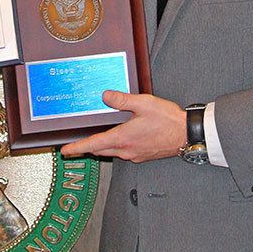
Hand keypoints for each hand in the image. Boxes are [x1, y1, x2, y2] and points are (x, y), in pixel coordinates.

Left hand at [60, 92, 185, 162]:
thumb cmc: (168, 121)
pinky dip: (117, 145)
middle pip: (100, 150)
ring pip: (112, 152)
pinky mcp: (143, 155)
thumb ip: (122, 99)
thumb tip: (106, 96)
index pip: (94, 145)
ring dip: (102, 146)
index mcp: (123, 138)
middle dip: (88, 147)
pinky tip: (121, 136)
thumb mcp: (143, 103)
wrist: (186, 134)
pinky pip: (124, 152)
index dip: (77, 148)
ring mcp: (135, 154)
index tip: (66, 151)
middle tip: (77, 144)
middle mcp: (127, 150)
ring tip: (97, 137)